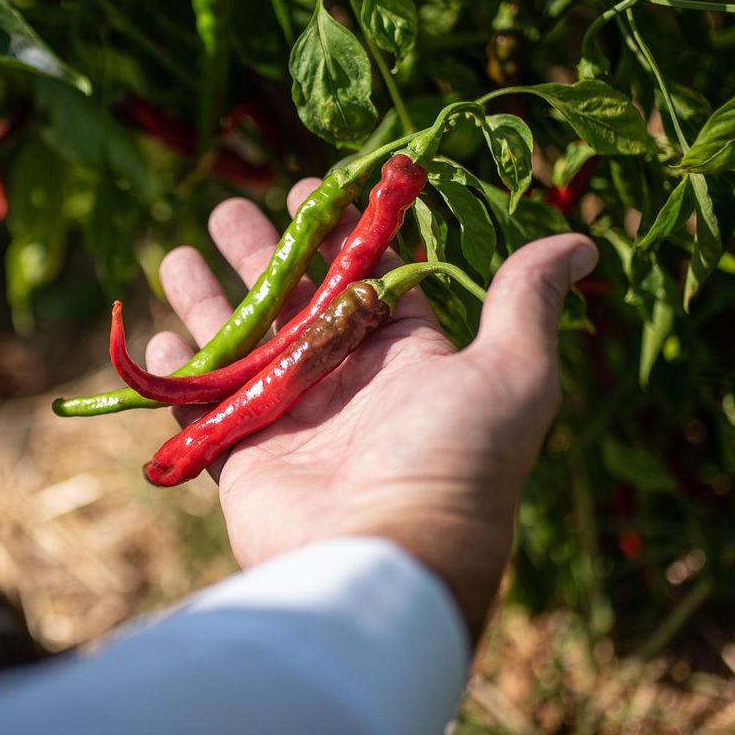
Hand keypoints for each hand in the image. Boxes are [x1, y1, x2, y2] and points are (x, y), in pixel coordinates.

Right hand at [146, 180, 597, 637]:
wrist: (386, 549)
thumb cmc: (454, 458)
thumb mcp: (511, 370)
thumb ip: (526, 300)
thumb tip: (582, 242)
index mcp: (404, 356)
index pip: (368, 279)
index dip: (342, 233)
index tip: (310, 185)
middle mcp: (344, 381)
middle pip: (293, 300)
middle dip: (261, 252)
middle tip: (228, 208)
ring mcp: (289, 419)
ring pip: (239, 342)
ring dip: (207, 299)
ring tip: (177, 254)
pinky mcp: (241, 456)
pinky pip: (201, 406)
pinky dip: (174, 374)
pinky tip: (152, 338)